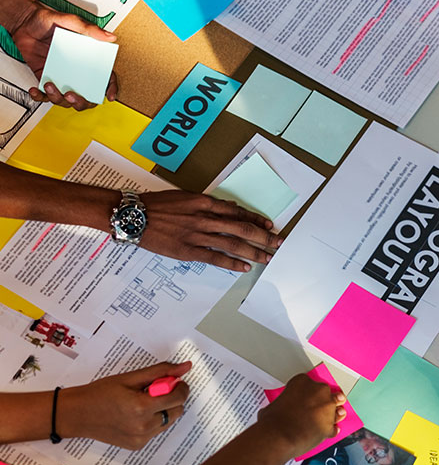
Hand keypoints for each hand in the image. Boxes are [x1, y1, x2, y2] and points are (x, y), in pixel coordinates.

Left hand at [9, 0, 117, 109]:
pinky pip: (44, 95)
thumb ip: (90, 30)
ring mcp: (61, 76)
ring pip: (65, 99)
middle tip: (71, 95)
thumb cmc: (48, 20)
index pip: (105, 77)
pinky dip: (40, 96)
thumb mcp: (71, 21)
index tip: (108, 96)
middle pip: (86, 95)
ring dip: (58, 99)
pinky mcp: (45, 78)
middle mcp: (76, 71)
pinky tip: (36, 90)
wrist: (25, 21)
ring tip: (49, 86)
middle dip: (80, 102)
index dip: (110, 88)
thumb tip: (110, 37)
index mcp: (87, 59)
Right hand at [59, 361, 191, 448]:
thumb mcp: (131, 377)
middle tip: (157, 389)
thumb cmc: (102, 393)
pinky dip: (154, 420)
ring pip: (168, 421)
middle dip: (173, 398)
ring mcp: (140, 439)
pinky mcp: (137, 446)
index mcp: (142, 408)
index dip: (180, 386)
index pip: (178, 398)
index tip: (175, 380)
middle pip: (177, 411)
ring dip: (164, 409)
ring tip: (144, 400)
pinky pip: (156, 431)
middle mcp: (143, 427)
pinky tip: (138, 413)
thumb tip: (185, 367)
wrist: (78, 414)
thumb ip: (161, 371)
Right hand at [138, 191, 282, 271]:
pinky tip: (244, 267)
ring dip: (253, 251)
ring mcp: (198, 235)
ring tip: (267, 257)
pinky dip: (231, 263)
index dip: (256, 219)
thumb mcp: (186, 197)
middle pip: (242, 228)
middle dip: (263, 237)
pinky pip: (215, 258)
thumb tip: (229, 208)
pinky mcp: (188, 251)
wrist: (134, 216)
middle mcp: (205, 218)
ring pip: (233, 244)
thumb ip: (208, 204)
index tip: (269, 225)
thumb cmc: (158, 204)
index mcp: (205, 203)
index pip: (238, 212)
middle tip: (278, 243)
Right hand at [258, 374, 346, 457]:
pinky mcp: (330, 425)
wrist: (278, 437)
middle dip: (324, 399)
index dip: (310, 392)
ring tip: (333, 416)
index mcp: (303, 381)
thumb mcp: (274, 404)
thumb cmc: (272, 421)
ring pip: (337, 407)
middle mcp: (318, 391)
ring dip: (334, 412)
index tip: (307, 398)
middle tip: (319, 407)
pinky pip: (334, 427)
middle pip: (326, 392)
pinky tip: (329, 431)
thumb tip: (278, 410)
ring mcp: (327, 408)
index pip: (310, 383)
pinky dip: (331, 430)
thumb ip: (283, 403)